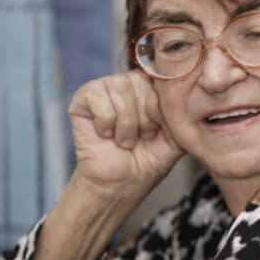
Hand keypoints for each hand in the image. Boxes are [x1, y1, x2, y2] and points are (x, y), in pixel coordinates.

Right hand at [68, 70, 184, 199]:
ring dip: (126, 122)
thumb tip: (155, 96)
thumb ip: (176, 115)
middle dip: (145, 117)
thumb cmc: (147, 161)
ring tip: (125, 141)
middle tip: (141, 138)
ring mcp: (106, 88)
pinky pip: (98, 97)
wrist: (121, 184)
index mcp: (153, 88)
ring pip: (120, 87)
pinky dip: (106, 122)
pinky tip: (106, 134)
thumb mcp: (175, 139)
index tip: (158, 131)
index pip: (161, 76)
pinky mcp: (83, 97)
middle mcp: (130, 83)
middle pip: (140, 80)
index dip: (162, 105)